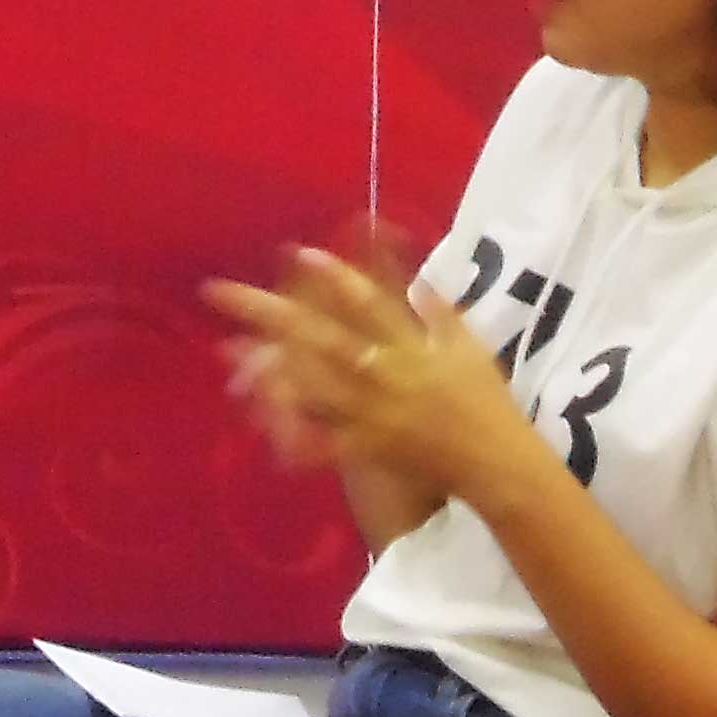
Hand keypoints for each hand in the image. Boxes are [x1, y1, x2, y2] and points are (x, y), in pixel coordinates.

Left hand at [202, 246, 527, 506]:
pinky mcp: (369, 449)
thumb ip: (441, 312)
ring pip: (313, 387)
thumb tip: (416, 279)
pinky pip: (325, 443)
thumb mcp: (471, 347)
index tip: (297, 253)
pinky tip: (258, 425)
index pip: (370, 304)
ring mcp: (373, 414)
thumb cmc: (487, 403)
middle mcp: (386, 375)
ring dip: (267, 367)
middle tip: (219, 293)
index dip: (334, 278)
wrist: (498, 464)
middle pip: (321, 339)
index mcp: (412, 346)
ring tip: (226, 348)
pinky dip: (295, 437)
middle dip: (269, 315)